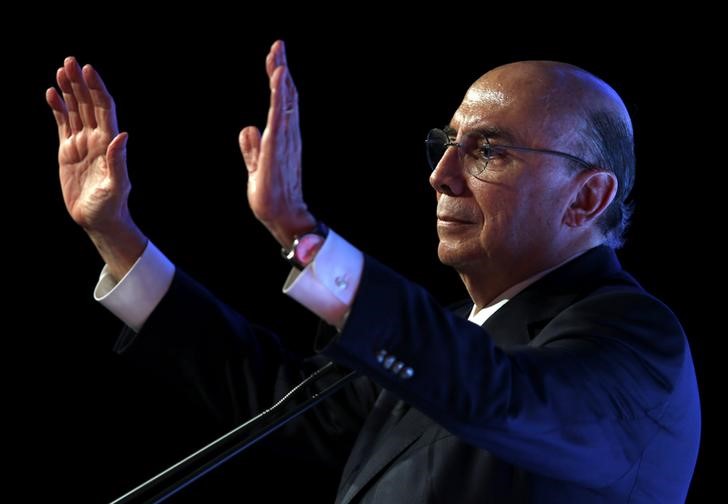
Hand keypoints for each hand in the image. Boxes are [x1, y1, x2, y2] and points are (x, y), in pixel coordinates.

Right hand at [46, 57, 144, 278]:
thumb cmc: (110, 206)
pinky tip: (51, 93)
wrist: (97, 220)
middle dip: (80, 82)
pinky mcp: (68, 151)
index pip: (103, 108)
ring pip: (75, 110)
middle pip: (88, 104)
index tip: (88, 69)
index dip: (96, 89)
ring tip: (61, 70)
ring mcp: (82, 144)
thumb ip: (118, 160)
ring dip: (68, 90)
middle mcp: (96, 139)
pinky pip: (62, 124)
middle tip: (70, 61)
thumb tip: (123, 135)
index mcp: (108, 143)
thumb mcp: (116, 185)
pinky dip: (57, 108)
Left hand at [239, 41, 315, 246]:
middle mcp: (288, 135)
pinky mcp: (279, 145)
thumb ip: (252, 148)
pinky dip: (280, 94)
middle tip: (278, 45)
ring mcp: (285, 139)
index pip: (281, 103)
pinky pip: (280, 114)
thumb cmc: (271, 195)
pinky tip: (280, 76)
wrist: (281, 216)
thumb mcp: (255, 166)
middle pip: (286, 96)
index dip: (278, 80)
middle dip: (281, 70)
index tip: (274, 58)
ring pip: (285, 101)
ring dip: (281, 77)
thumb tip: (248, 129)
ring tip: (278, 54)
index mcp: (282, 138)